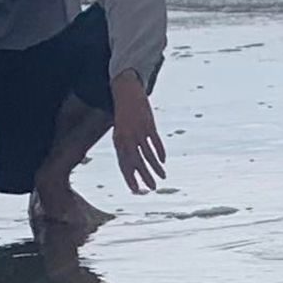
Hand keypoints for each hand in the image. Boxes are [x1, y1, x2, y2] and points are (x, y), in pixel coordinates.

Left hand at [109, 73, 165, 192]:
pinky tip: (163, 161)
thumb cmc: (123, 115)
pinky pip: (155, 141)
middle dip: (145, 176)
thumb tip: (133, 165)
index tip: (136, 191)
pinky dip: (160, 152)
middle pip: (136, 162)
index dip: (130, 178)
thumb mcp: (120, 131)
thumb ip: (125, 147)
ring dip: (155, 167)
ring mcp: (138, 131)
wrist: (125, 91)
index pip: (124, 164)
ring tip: (162, 177)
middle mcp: (127, 138)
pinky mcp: (148, 124)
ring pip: (147, 154)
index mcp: (118, 141)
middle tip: (152, 188)